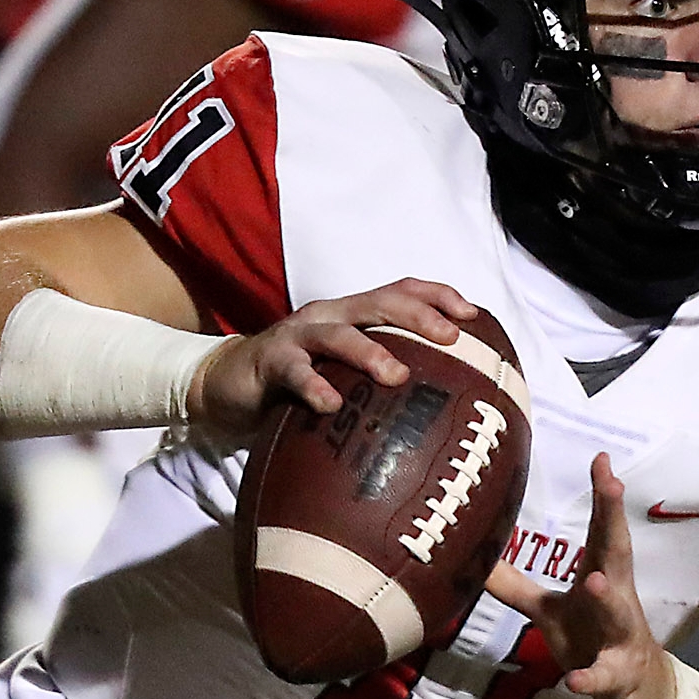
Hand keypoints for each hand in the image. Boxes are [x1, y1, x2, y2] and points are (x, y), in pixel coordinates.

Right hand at [186, 279, 478, 434]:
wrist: (226, 386)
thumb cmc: (298, 383)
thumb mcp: (343, 373)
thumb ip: (379, 379)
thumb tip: (442, 407)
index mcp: (353, 314)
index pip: (400, 291)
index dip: (438, 295)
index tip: (473, 315)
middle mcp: (330, 315)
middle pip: (380, 303)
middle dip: (419, 316)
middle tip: (450, 338)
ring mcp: (299, 336)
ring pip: (340, 334)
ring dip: (370, 353)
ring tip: (397, 376)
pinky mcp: (270, 363)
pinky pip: (295, 373)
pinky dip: (314, 387)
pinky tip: (331, 406)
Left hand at [486, 453, 677, 698]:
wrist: (636, 692)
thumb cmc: (591, 638)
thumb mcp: (547, 610)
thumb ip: (514, 585)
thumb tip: (473, 557)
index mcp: (601, 575)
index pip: (602, 529)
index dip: (602, 495)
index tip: (601, 458)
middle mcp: (616, 598)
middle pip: (617, 554)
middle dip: (614, 519)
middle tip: (612, 484)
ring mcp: (621, 637)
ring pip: (617, 614)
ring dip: (607, 597)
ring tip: (592, 579)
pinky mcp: (618, 675)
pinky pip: (604, 677)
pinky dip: (591, 678)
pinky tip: (575, 679)